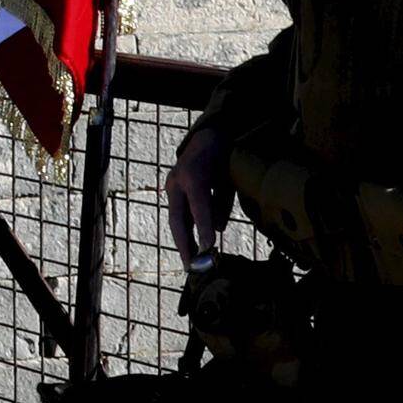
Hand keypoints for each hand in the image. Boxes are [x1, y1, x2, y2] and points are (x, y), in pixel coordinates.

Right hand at [168, 126, 232, 261]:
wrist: (209, 135)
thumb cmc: (224, 156)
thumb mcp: (230, 179)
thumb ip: (222, 204)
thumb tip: (217, 230)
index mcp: (194, 175)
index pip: (198, 206)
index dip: (203, 228)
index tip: (209, 249)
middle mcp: (178, 181)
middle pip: (177, 219)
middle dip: (184, 244)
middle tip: (191, 266)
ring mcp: (172, 185)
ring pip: (176, 219)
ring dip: (184, 240)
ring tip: (192, 261)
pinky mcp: (173, 189)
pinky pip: (180, 213)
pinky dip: (186, 228)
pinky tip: (193, 244)